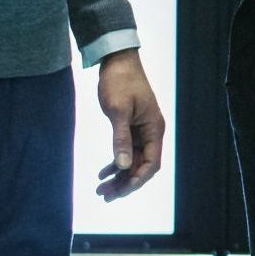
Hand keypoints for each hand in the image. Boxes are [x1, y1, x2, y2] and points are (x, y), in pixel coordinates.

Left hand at [97, 49, 164, 200]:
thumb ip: (121, 139)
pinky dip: (115, 163)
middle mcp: (151, 132)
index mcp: (154, 129)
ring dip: (118, 176)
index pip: (151, 163)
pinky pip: (126, 151)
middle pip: (141, 166)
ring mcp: (141, 130)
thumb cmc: (120, 81)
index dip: (137, 180)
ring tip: (101, 190)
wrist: (117, 60)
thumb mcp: (118, 111)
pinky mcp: (131, 127)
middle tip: (105, 195)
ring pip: (132, 161)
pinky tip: (102, 173)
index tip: (120, 191)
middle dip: (124, 183)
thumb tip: (123, 165)